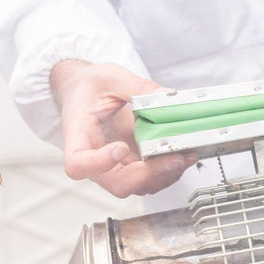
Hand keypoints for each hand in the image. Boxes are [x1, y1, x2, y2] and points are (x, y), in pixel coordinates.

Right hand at [50, 60, 195, 197]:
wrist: (85, 93)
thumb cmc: (88, 88)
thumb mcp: (110, 77)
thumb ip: (138, 88)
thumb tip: (167, 97)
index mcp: (78, 135)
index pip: (78, 163)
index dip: (98, 163)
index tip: (120, 148)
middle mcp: (94, 159)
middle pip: (115, 183)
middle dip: (147, 175)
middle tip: (172, 158)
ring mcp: (113, 167)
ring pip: (137, 186)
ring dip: (163, 175)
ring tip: (185, 155)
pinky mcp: (130, 166)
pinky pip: (148, 180)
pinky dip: (168, 172)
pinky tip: (183, 155)